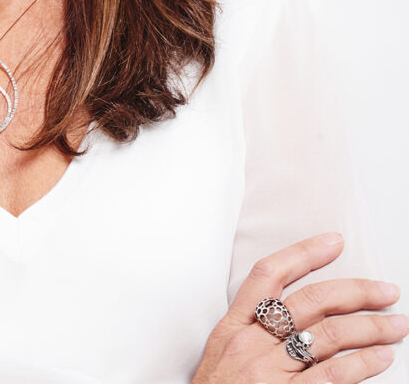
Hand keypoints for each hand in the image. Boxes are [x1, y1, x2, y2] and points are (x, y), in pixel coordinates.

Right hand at [191, 233, 406, 382]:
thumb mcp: (221, 357)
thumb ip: (252, 333)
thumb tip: (299, 318)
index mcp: (231, 327)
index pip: (268, 274)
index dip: (303, 253)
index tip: (335, 242)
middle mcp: (250, 343)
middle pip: (310, 301)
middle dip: (355, 291)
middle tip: (386, 290)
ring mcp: (268, 372)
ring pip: (328, 335)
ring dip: (371, 327)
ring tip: (397, 324)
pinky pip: (332, 374)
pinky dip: (363, 363)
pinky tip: (382, 356)